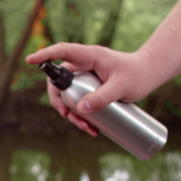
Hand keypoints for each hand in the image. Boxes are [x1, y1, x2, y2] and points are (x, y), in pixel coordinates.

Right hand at [26, 43, 160, 136]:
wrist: (150, 74)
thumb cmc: (139, 74)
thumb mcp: (123, 87)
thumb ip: (103, 97)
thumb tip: (80, 108)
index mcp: (89, 56)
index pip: (62, 51)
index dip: (45, 55)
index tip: (30, 61)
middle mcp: (84, 65)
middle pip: (59, 81)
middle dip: (58, 100)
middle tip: (66, 115)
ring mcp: (86, 77)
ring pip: (68, 95)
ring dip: (71, 113)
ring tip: (86, 128)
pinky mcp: (90, 87)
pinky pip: (78, 101)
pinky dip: (81, 115)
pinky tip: (91, 128)